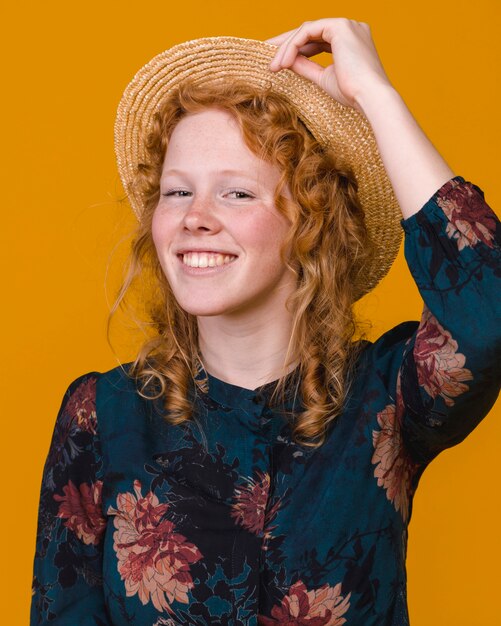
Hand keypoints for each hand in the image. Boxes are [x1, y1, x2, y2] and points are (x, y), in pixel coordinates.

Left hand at [265, 18, 392, 112]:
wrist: (370, 97)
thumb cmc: (352, 93)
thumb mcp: (323, 78)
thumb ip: (306, 66)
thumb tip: (286, 62)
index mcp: (349, 40)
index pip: (316, 40)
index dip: (295, 50)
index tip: (277, 64)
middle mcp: (349, 27)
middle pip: (309, 32)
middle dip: (286, 45)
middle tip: (269, 61)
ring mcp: (346, 24)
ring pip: (306, 30)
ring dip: (286, 48)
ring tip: (273, 67)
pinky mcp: (340, 26)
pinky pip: (307, 31)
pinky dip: (292, 46)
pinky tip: (284, 63)